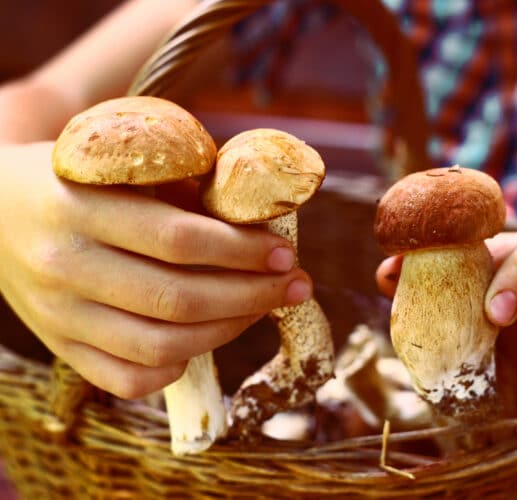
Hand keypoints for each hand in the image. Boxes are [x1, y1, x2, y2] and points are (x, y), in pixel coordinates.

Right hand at [0, 142, 311, 397]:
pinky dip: (178, 366)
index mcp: (77, 206)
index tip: (286, 253)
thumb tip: (263, 217)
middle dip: (252, 295)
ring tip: (263, 308)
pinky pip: (127, 378)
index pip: (178, 240)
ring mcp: (57, 315)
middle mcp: (63, 265)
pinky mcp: (59, 347)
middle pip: (178, 299)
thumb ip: (182, 187)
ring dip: (229, 331)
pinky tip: (205, 340)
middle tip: (296, 286)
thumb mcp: (118, 164)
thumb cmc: (76, 178)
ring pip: (160, 345)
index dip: (243, 251)